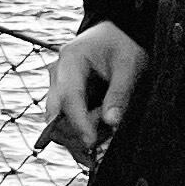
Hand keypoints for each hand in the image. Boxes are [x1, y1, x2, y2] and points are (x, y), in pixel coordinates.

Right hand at [42, 22, 149, 165]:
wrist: (116, 33)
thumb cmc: (122, 44)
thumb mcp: (129, 64)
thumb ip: (120, 93)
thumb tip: (112, 123)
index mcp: (70, 59)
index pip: (69, 97)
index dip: (79, 122)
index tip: (92, 142)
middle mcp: (57, 75)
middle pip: (55, 114)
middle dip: (74, 135)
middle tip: (97, 151)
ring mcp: (57, 88)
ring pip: (57, 122)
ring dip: (76, 138)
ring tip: (102, 146)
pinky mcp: (64, 99)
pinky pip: (64, 122)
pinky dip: (77, 135)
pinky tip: (94, 147)